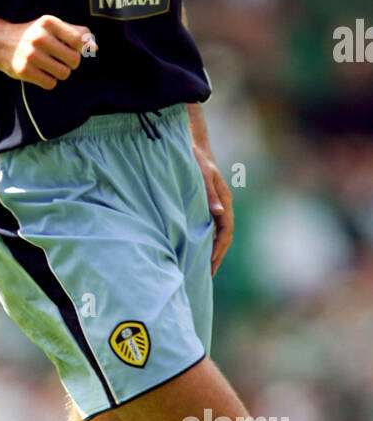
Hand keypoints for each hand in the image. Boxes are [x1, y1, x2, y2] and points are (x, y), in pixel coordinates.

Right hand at [0, 15, 97, 88]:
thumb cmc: (33, 34)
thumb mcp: (52, 27)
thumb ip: (76, 33)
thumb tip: (94, 48)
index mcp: (49, 23)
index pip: (79, 40)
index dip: (80, 48)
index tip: (71, 48)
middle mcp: (40, 37)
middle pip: (74, 60)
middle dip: (71, 63)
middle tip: (60, 59)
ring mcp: (31, 55)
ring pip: (64, 74)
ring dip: (60, 73)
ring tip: (50, 66)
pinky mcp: (24, 70)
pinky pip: (50, 83)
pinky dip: (49, 81)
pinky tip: (40, 73)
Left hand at [192, 144, 233, 275]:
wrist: (194, 146)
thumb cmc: (197, 159)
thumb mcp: (202, 175)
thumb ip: (209, 193)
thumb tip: (218, 213)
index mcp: (225, 200)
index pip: (226, 230)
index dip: (218, 247)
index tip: (210, 263)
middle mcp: (224, 204)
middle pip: (225, 235)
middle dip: (218, 254)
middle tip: (208, 273)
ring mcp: (218, 205)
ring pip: (220, 232)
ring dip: (214, 249)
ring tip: (206, 267)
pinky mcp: (210, 205)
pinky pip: (213, 227)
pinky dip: (209, 240)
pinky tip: (201, 248)